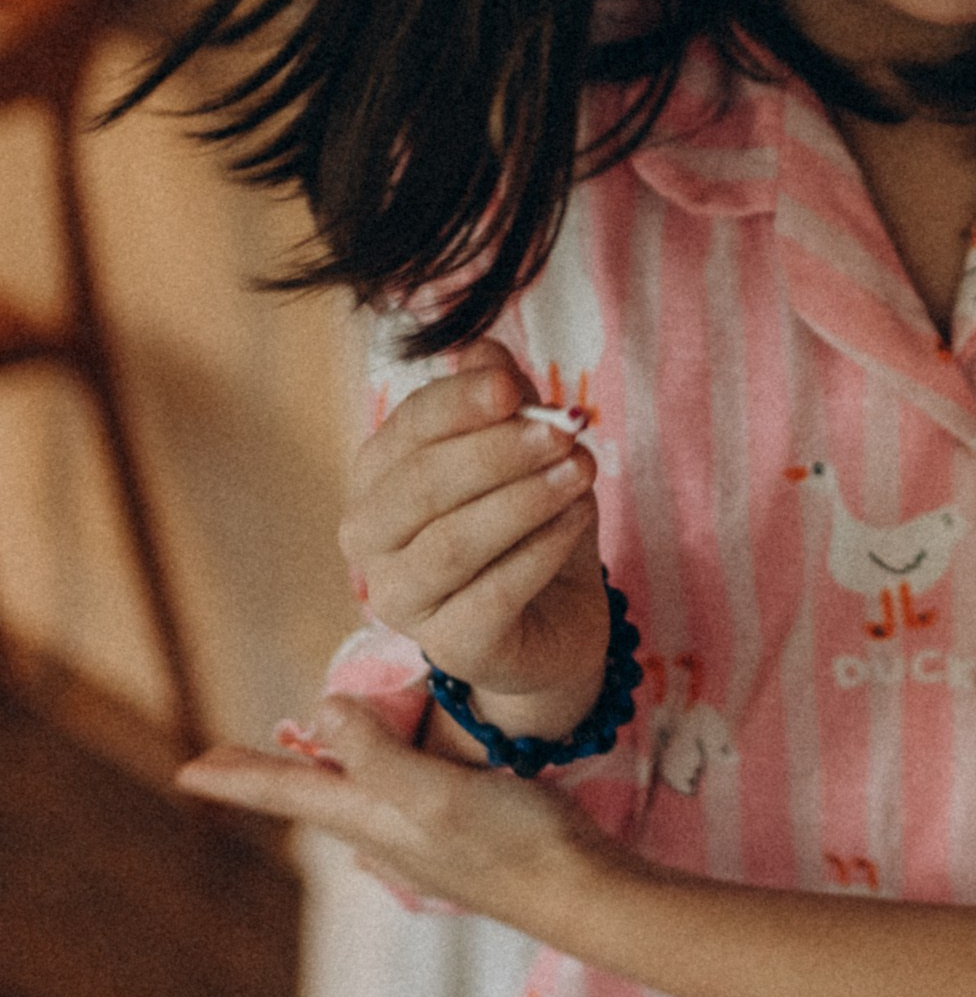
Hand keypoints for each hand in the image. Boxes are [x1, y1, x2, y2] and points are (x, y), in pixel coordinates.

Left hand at [179, 696, 609, 938]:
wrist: (579, 894)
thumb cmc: (513, 843)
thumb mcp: (439, 792)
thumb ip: (379, 756)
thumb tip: (320, 711)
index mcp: (372, 820)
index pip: (288, 793)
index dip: (237, 777)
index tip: (185, 770)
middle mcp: (385, 835)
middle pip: (310, 798)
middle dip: (265, 777)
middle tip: (216, 764)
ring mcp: (420, 843)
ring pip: (349, 804)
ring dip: (315, 781)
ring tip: (293, 763)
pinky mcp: (455, 839)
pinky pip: (391, 808)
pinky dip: (370, 785)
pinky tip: (381, 789)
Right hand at [345, 336, 605, 742]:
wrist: (554, 619)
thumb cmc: (527, 526)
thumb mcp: (524, 453)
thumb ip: (500, 402)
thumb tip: (484, 351)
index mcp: (379, 480)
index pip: (406, 431)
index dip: (456, 404)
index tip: (513, 389)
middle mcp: (372, 541)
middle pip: (423, 486)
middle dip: (497, 452)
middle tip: (565, 430)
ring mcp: (403, 599)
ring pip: (453, 543)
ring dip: (524, 499)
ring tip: (583, 470)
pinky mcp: (450, 645)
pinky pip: (492, 593)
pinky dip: (540, 550)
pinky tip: (578, 519)